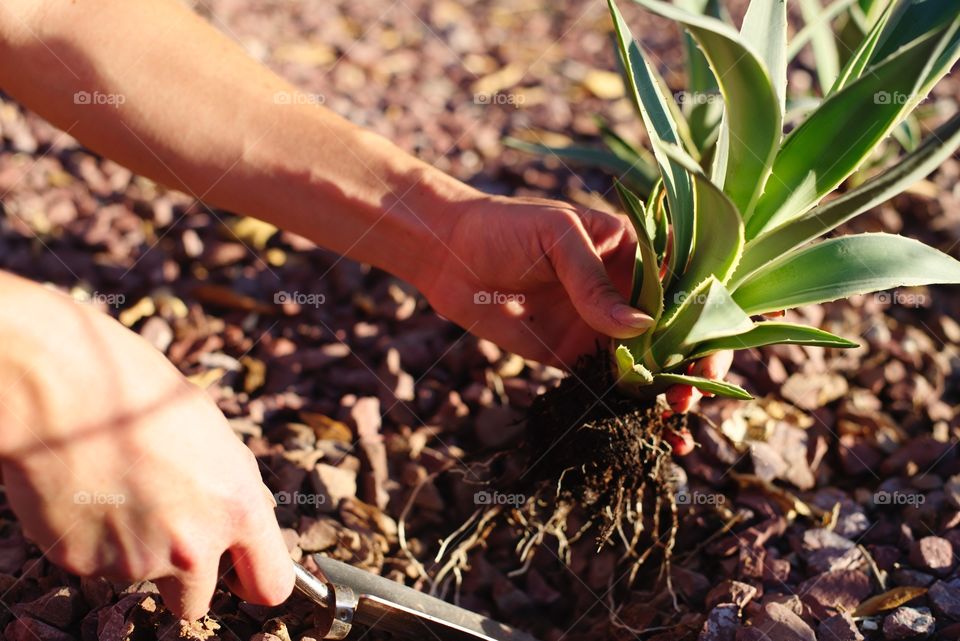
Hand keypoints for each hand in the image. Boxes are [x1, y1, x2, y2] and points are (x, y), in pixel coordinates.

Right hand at [0, 283, 293, 620]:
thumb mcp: (215, 437)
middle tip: (166, 528)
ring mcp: (136, 561)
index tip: (241, 572)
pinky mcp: (84, 563)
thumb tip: (238, 524)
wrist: (63, 385)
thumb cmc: (143, 395)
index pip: (270, 586)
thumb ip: (231, 491)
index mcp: (237, 508)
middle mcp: (193, 546)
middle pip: (198, 602)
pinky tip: (88, 491)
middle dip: (187, 575)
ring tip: (118, 486)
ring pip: (142, 577)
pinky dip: (95, 539)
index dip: (254, 580)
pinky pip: (97, 563)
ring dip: (136, 549)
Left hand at [421, 194, 730, 411]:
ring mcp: (603, 328)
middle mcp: (628, 293)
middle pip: (680, 332)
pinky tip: (651, 434)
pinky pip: (611, 386)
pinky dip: (632, 410)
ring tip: (679, 420)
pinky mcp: (575, 357)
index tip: (737, 336)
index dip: (719, 310)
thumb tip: (640, 328)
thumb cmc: (505, 226)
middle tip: (695, 390)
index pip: (690, 282)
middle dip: (698, 363)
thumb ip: (594, 281)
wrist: (448, 256)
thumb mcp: (557, 236)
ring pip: (652, 365)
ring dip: (671, 394)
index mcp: (635, 252)